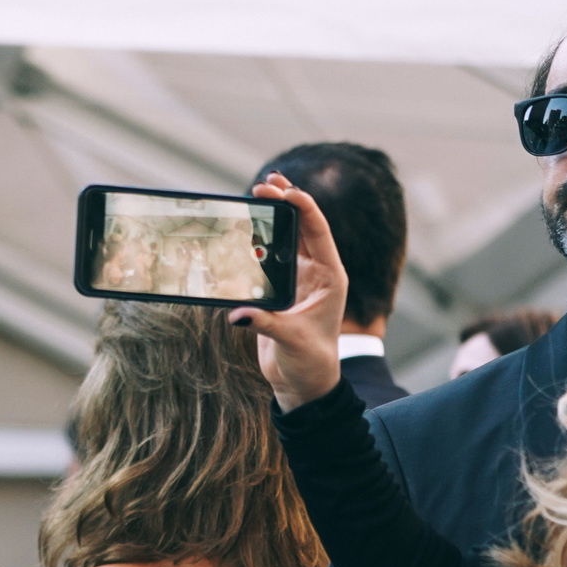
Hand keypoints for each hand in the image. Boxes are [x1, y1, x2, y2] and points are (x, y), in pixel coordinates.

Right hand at [229, 175, 348, 412]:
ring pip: (284, 239)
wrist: (304, 383)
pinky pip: (268, 259)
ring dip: (271, 218)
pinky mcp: (280, 291)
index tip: (285, 192)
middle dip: (285, 203)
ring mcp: (298, 280)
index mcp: (331, 277)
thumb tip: (236, 314)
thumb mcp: (291, 340)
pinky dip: (257, 244)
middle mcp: (316, 273)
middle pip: (301, 227)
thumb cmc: (309, 362)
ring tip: (256, 195)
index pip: (318, 231)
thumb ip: (264, 323)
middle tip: (265, 183)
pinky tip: (244, 230)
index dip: (303, 208)